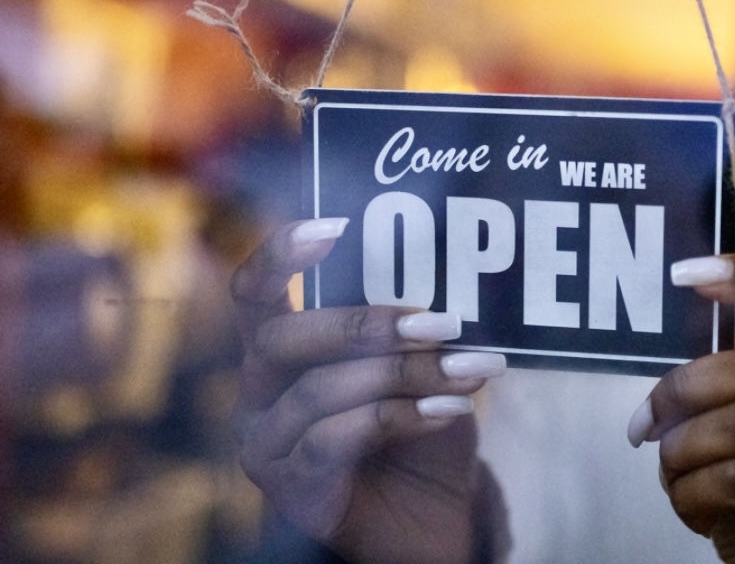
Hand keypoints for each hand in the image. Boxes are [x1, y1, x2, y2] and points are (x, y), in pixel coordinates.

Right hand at [230, 218, 506, 563]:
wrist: (434, 519)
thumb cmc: (423, 430)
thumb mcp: (423, 365)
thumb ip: (417, 325)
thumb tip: (456, 266)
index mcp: (279, 352)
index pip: (252, 292)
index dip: (278, 254)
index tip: (334, 226)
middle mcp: (257, 395)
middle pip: (280, 338)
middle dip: (366, 324)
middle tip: (443, 323)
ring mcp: (265, 446)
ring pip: (318, 392)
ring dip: (404, 375)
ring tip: (470, 371)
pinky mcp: (289, 490)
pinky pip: (332, 441)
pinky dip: (399, 418)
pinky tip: (451, 411)